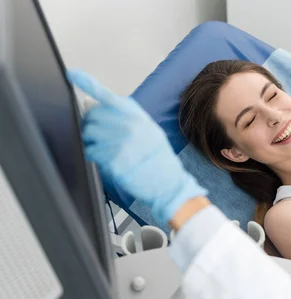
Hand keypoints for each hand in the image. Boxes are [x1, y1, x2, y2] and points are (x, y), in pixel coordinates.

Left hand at [67, 69, 206, 226]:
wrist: (167, 181)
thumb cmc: (156, 156)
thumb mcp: (147, 128)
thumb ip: (123, 116)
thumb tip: (92, 104)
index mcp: (135, 115)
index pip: (107, 95)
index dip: (87, 82)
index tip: (71, 73)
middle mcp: (128, 125)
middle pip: (91, 115)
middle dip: (90, 124)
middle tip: (99, 136)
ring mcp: (120, 141)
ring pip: (88, 133)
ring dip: (90, 141)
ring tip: (106, 149)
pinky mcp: (114, 158)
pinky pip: (91, 152)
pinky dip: (94, 156)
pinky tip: (108, 160)